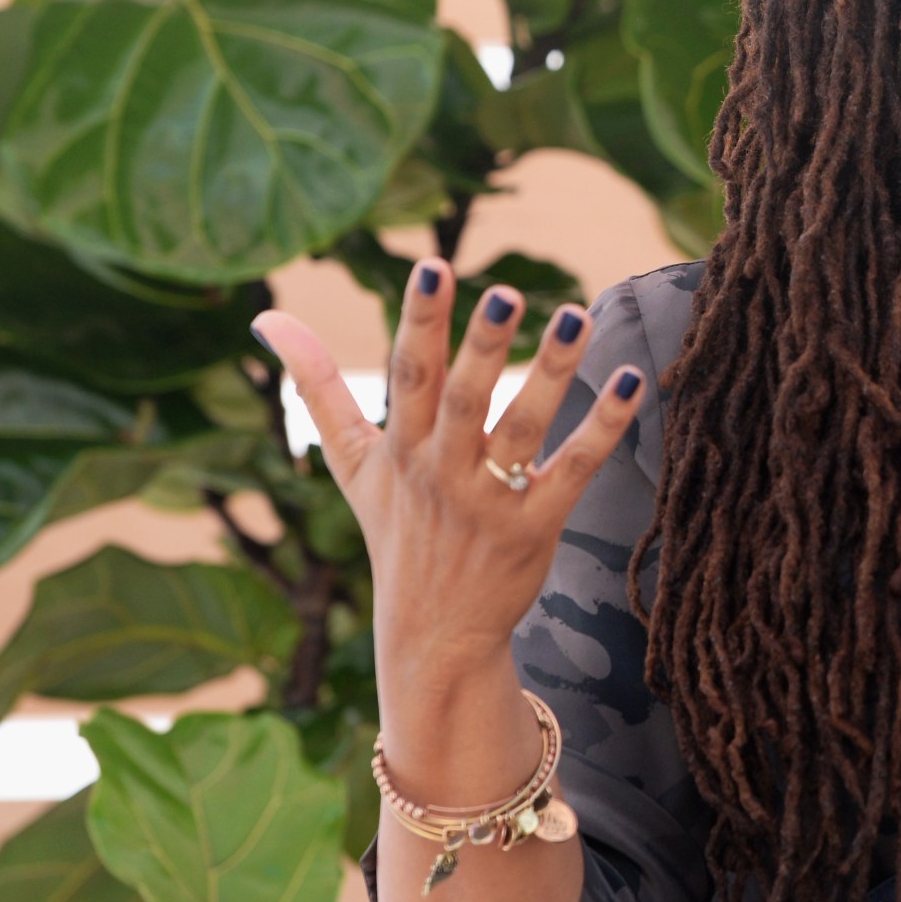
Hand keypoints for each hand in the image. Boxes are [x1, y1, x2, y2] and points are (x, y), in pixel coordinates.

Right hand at [250, 260, 646, 688]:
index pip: (410, 373)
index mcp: (401, 448)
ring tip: (578, 315)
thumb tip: (268, 320)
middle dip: (482, 346)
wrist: (432, 635)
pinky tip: (633, 381)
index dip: (421, 320)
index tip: (432, 266)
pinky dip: (604, 427)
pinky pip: (573, 470)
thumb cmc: (396, 532)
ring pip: (523, 429)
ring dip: (551, 372)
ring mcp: (490, 501)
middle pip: (464, 399)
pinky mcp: (536, 527)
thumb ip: (317, 388)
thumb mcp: (351, 463)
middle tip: (506, 291)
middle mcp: (443, 471)